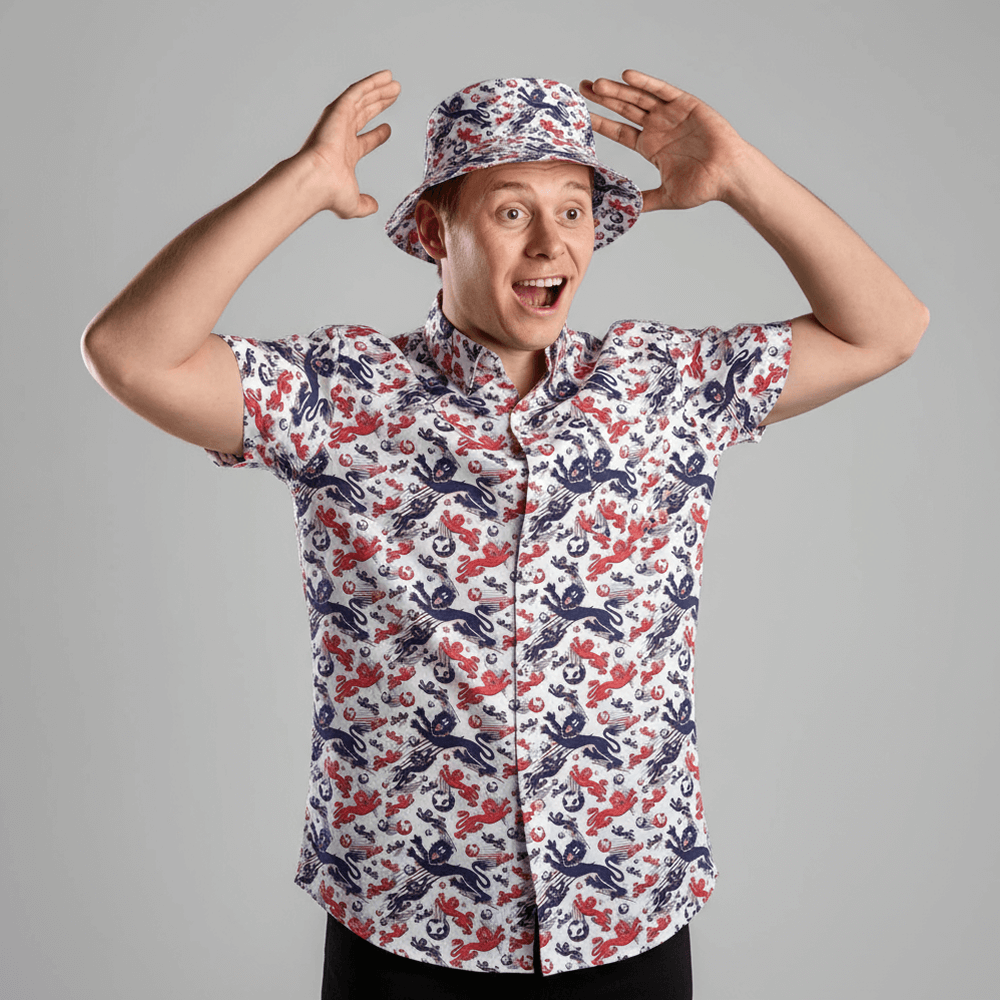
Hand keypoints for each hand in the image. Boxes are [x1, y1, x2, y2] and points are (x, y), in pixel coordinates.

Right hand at [297, 69, 400, 218]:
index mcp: (345, 154)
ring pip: (362, 99)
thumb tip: (374, 207)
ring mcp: (339, 121)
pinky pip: (357, 91)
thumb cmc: (330, 193)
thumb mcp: (353, 203)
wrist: (316, 180)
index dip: (378, 135)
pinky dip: (371, 82)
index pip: (364, 140)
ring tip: (394, 83)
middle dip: (379, 104)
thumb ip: (364, 205)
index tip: (388, 129)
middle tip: (393, 96)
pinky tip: (385, 77)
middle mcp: (341, 135)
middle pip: (364, 114)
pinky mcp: (338, 110)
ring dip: (378, 90)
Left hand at [580, 70, 750, 210]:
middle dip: (603, 99)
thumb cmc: (703, 187)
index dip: (600, 123)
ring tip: (596, 85)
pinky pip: (662, 91)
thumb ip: (644, 200)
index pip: (619, 132)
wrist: (729, 176)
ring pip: (638, 98)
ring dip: (618, 91)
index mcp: (650, 146)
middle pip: (624, 109)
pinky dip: (645, 83)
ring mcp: (671, 114)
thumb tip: (622, 211)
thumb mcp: (666, 196)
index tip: (581, 117)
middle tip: (581, 89)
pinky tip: (627, 76)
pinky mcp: (686, 104)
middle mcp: (658, 127)